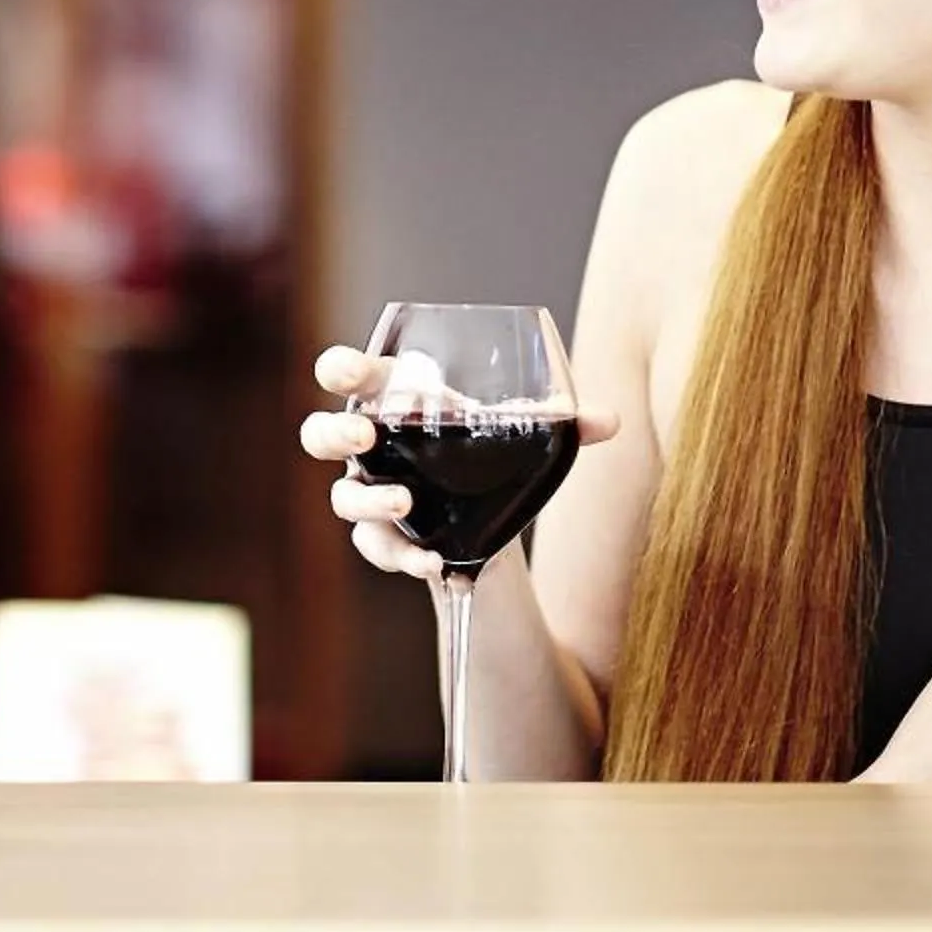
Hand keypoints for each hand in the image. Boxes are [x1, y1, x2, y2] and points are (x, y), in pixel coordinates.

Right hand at [299, 346, 618, 580]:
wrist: (485, 517)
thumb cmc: (487, 454)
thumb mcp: (520, 436)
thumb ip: (560, 426)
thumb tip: (611, 420)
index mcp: (395, 400)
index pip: (353, 375)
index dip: (340, 369)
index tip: (346, 373)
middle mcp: (371, 445)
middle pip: (320, 433)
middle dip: (333, 433)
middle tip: (363, 438)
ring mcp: (371, 491)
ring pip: (342, 496)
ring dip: (367, 500)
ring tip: (404, 503)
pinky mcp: (383, 537)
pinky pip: (376, 547)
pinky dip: (401, 555)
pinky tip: (431, 562)